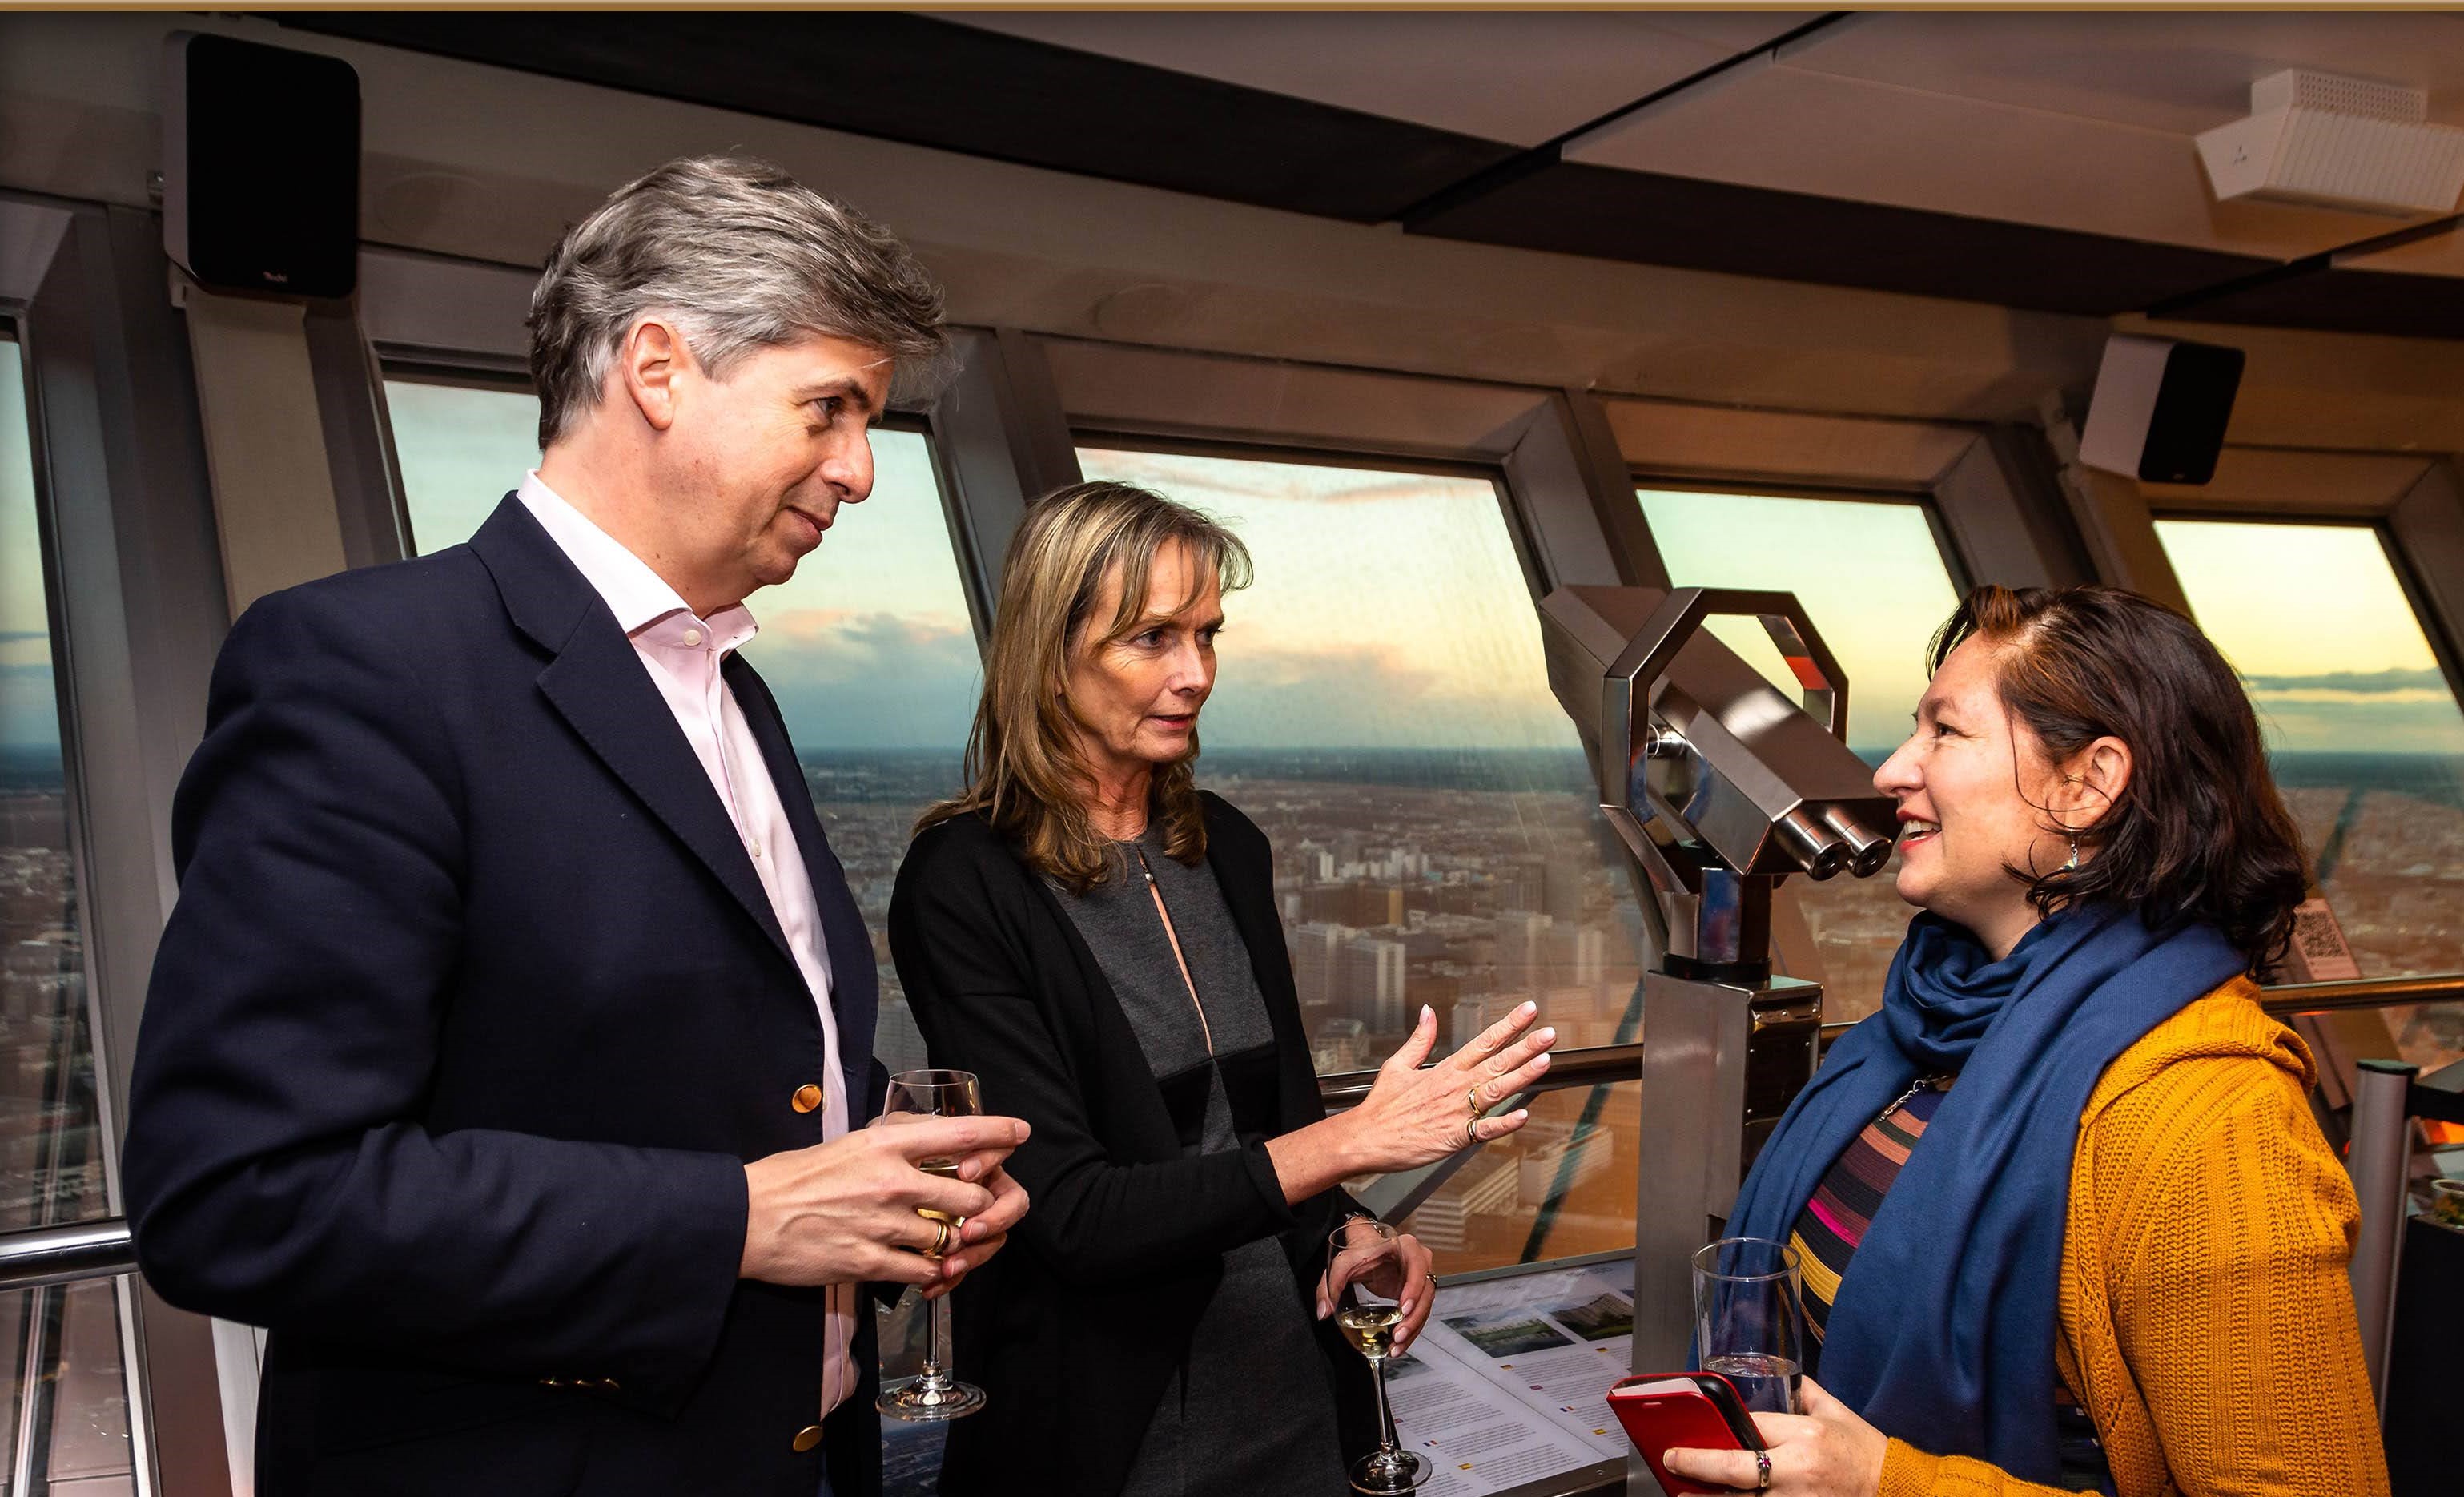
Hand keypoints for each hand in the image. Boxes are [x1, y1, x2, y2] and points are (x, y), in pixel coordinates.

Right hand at [738, 1114, 1029, 1288]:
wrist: (748, 1218)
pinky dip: (932, 1271)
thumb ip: (890, 1142)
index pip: (960, 1132)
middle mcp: (893, 1180)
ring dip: (956, 1241)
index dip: (999, 1132)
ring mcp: (884, 1223)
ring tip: (948, 1241)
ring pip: (951, 1235)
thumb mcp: (846, 1142)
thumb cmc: (791, 1178)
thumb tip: (926, 1138)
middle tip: (976, 1208)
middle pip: (970, 1193)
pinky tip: (925, 1267)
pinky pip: (924, 1270)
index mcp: (885, 1142)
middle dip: (982, 1204)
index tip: (1020, 1132)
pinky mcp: (871, 1261)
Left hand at [1315, 1225, 1437, 1354]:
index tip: (1403, 1308)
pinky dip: (1410, 1331)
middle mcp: (1419, 1262)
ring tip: (1395, 1346)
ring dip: (1412, 1329)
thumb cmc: (1359, 1251)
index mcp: (1405, 1248)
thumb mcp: (1342, 1263)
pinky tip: (1398, 1345)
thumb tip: (1324, 1311)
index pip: (1418, 1267)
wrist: (1365, 1247)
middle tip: (1398, 1335)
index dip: (1414, 1288)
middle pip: (1426, 1292)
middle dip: (1413, 1318)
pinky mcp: (1416, 1295)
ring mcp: (1420, 1279)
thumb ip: (1330, 1285)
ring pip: (1424, 1307)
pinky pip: (1419, 1314)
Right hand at [1343, 1003, 1554, 1175]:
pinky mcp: (1456, 1137)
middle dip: (1526, 1046)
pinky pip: (1485, 1130)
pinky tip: (1524, 1115)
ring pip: (1497, 1090)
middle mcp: (1455, 1087)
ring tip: (1544, 1061)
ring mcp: (1458, 1112)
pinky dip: (1505, 1124)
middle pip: (1497, 1062)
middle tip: (1549, 1033)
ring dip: (1522, 1075)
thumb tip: (1428, 1011)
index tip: (1529, 1011)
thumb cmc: (1382, 1106)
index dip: (1509, 1025)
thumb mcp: (1398, 1064)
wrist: (1366, 1138)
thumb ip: (1420, 1039)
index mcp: (1445, 1069)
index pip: (1484, 1041)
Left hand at [1661, 1378, 1886, 1495]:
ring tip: (1683, 1493)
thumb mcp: (1837, 1413)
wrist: (1898, 1490)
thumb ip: (1806, 1394)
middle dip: (1699, 1465)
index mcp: (1807, 1435)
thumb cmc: (1867, 1452)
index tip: (1697, 1428)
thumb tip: (1782, 1377)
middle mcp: (1798, 1470)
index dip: (1723, 1428)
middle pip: (1737, 1469)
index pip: (1753, 1427)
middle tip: (1672, 1460)